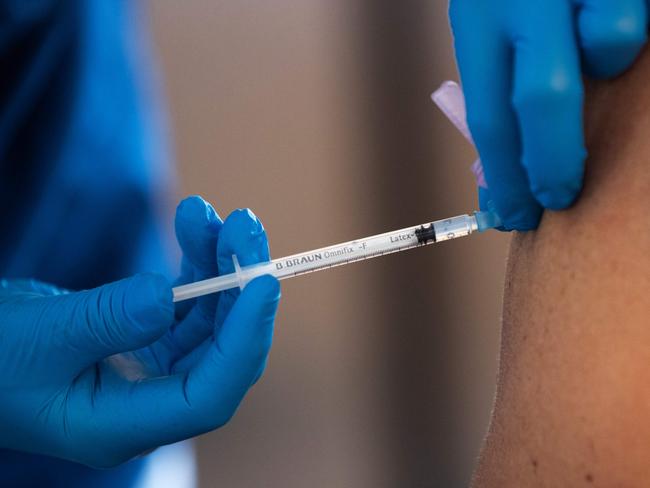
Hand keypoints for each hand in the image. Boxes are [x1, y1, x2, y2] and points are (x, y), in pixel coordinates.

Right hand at [0, 196, 279, 466]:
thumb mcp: (39, 339)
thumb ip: (105, 320)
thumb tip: (164, 295)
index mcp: (123, 424)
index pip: (210, 393)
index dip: (245, 339)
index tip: (263, 280)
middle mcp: (148, 402)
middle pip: (222, 350)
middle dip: (239, 285)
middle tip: (244, 225)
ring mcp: (150, 371)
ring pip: (209, 320)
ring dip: (219, 264)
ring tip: (210, 213)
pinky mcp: (144, 341)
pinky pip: (187, 303)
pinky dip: (195, 264)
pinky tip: (194, 226)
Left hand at [449, 0, 647, 229]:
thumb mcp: (486, 29)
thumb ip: (494, 90)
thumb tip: (494, 178)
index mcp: (477, 21)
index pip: (488, 118)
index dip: (506, 177)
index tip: (515, 215)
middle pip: (544, 97)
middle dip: (556, 158)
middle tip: (560, 197)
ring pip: (610, 44)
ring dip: (608, 63)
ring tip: (597, 55)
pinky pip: (629, 18)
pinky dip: (625, 30)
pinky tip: (607, 20)